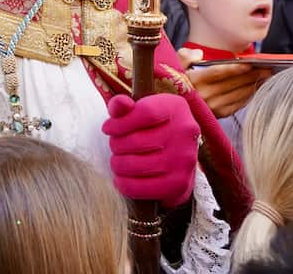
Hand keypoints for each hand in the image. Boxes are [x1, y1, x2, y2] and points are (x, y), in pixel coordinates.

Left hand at [103, 93, 199, 208]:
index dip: (120, 123)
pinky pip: (142, 188)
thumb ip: (124, 105)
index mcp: (175, 108)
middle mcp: (185, 133)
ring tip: (118, 161)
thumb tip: (119, 104)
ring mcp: (185, 160)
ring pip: (135, 165)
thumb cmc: (151, 126)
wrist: (177, 153)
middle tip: (115, 147)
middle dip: (116, 145)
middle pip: (136, 141)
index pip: (145, 113)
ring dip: (118, 164)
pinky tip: (121, 179)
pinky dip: (125, 185)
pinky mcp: (180, 183)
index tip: (107, 129)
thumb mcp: (140, 109)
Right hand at [177, 48, 271, 117]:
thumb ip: (186, 56)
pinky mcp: (219, 115)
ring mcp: (213, 107)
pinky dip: (250, 95)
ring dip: (254, 84)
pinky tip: (257, 87)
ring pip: (239, 93)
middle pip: (233, 83)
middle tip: (267, 67)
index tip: (251, 63)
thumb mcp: (174, 65)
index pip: (218, 73)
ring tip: (267, 76)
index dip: (236, 68)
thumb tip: (199, 54)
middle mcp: (204, 96)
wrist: (173, 107)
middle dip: (252, 74)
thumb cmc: (176, 83)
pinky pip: (239, 103)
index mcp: (193, 81)